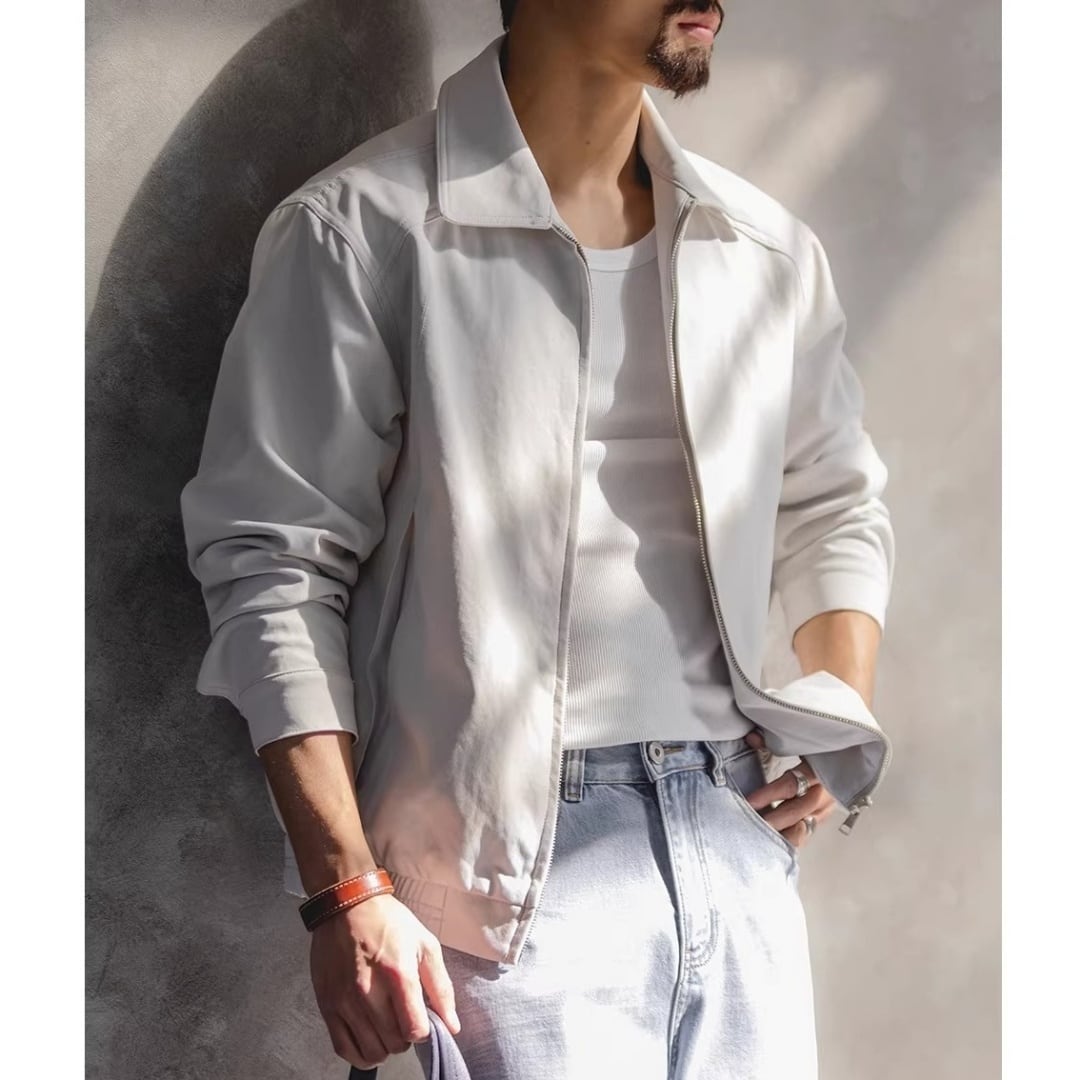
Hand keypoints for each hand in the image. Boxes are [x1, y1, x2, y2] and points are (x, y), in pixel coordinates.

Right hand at [309, 891, 461, 1070]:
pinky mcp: (327, 1005)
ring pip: (372, 1051)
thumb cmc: (388, 922)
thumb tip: (452, 1025)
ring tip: (387, 1024)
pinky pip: (344, 1049)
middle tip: (403, 1016)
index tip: (421, 1018)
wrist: (346, 905)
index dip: (424, 1030)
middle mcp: (368, 991)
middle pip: (395, 1043)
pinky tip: (369, 1038)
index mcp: (397, 973)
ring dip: (385, 1045)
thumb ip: (441, 987)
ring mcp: (345, 1001)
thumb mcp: (425, 944)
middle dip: (405, 1036)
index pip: (415, 1029)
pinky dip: (360, 1054)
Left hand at [743, 730, 836, 847]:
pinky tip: (776, 840)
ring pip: (806, 824)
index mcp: (820, 767)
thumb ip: (772, 739)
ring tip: (762, 838)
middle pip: (799, 809)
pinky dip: (793, 834)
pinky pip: (809, 828)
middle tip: (752, 825)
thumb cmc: (820, 744)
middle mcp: (827, 789)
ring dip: (784, 832)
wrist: (851, 751)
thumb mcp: (799, 739)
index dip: (769, 795)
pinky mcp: (827, 813)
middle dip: (774, 820)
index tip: (749, 802)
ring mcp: (830, 804)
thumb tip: (751, 738)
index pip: (791, 784)